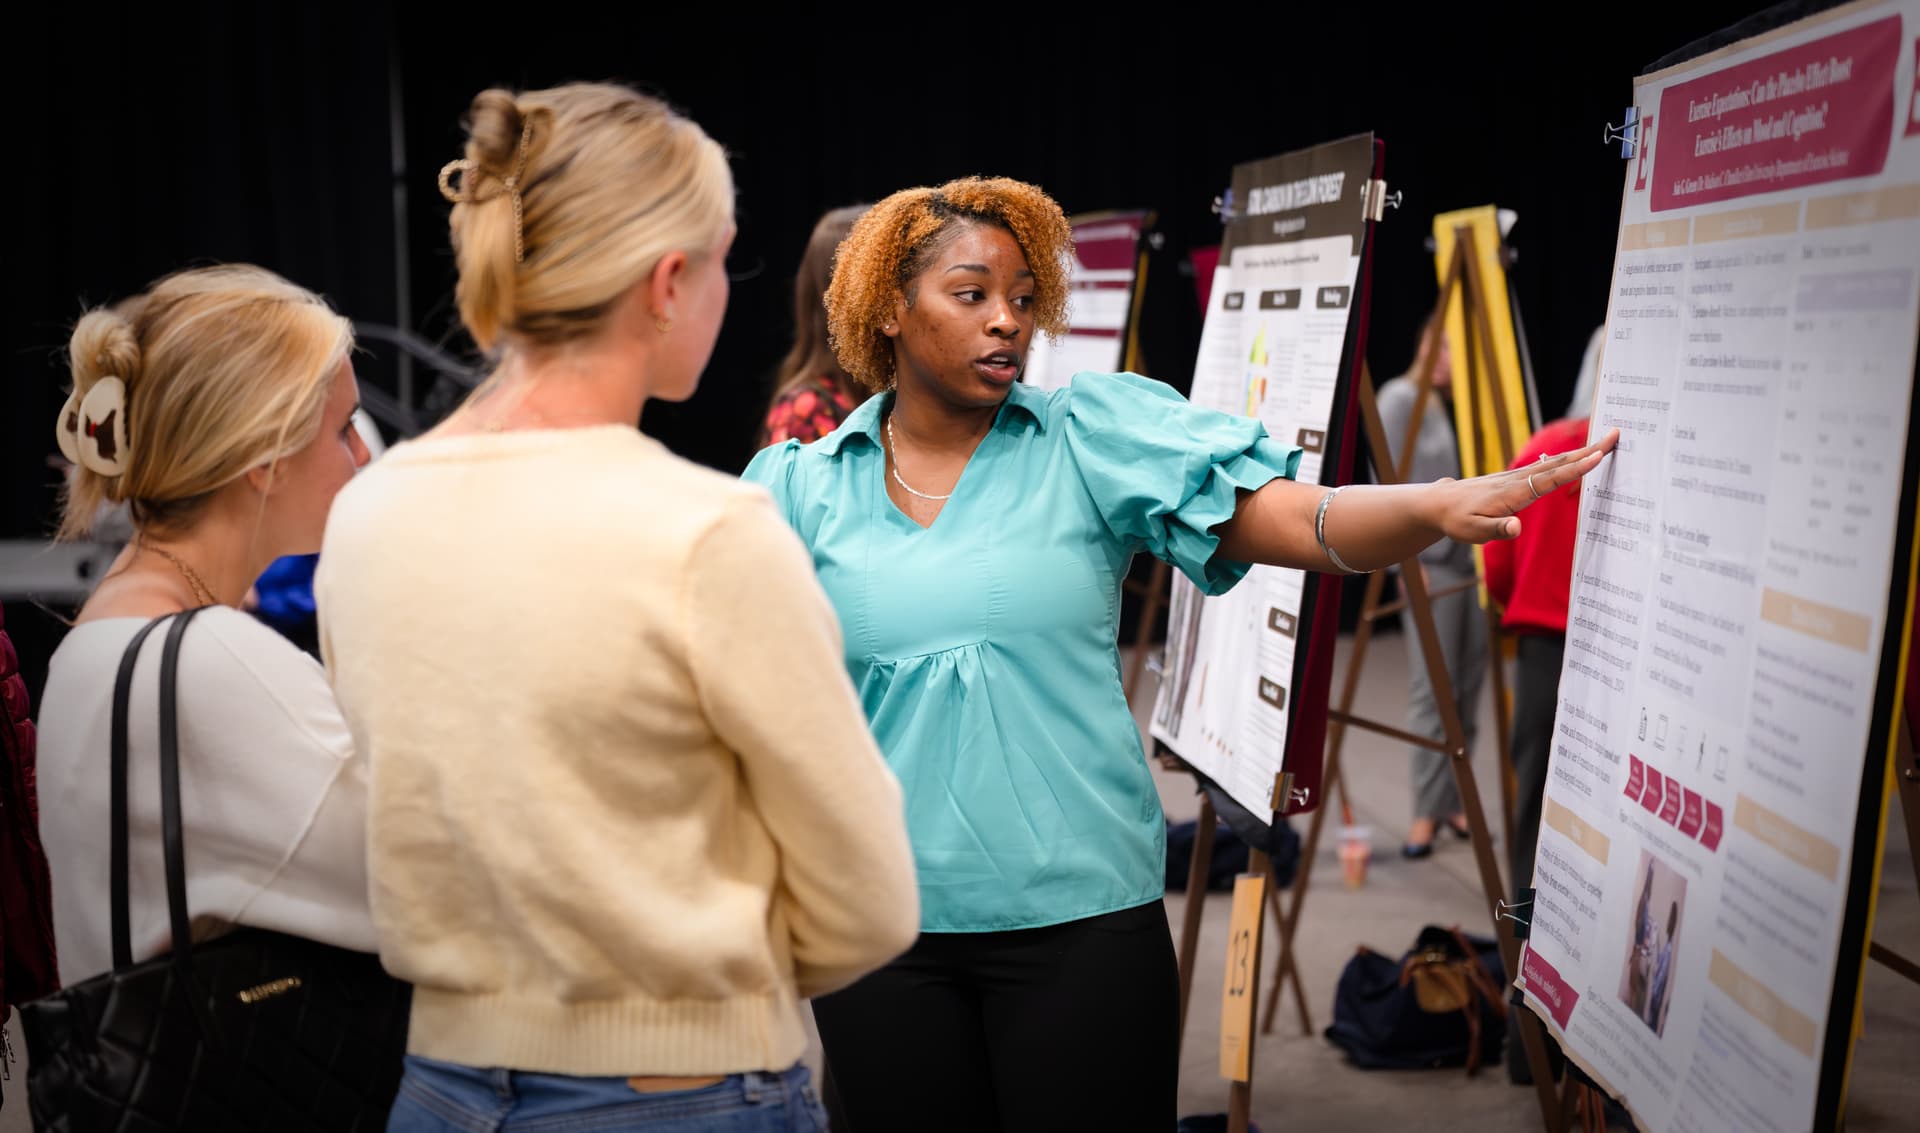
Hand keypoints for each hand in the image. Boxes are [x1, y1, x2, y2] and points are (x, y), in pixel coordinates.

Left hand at [1427, 429, 1618, 543]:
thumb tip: (1516, 528)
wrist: (1439, 503)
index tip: (1597, 456)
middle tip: (1616, 436)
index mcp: (1512, 493)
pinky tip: (1578, 456)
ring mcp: (1518, 476)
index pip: (1549, 479)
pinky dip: (1567, 459)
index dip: (1574, 469)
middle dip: (1588, 450)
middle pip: (1559, 463)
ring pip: (1555, 462)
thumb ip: (1496, 530)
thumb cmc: (1457, 520)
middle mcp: (1518, 479)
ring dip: (1581, 451)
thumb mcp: (1473, 531)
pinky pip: (1547, 466)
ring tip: (1606, 442)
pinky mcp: (1517, 478)